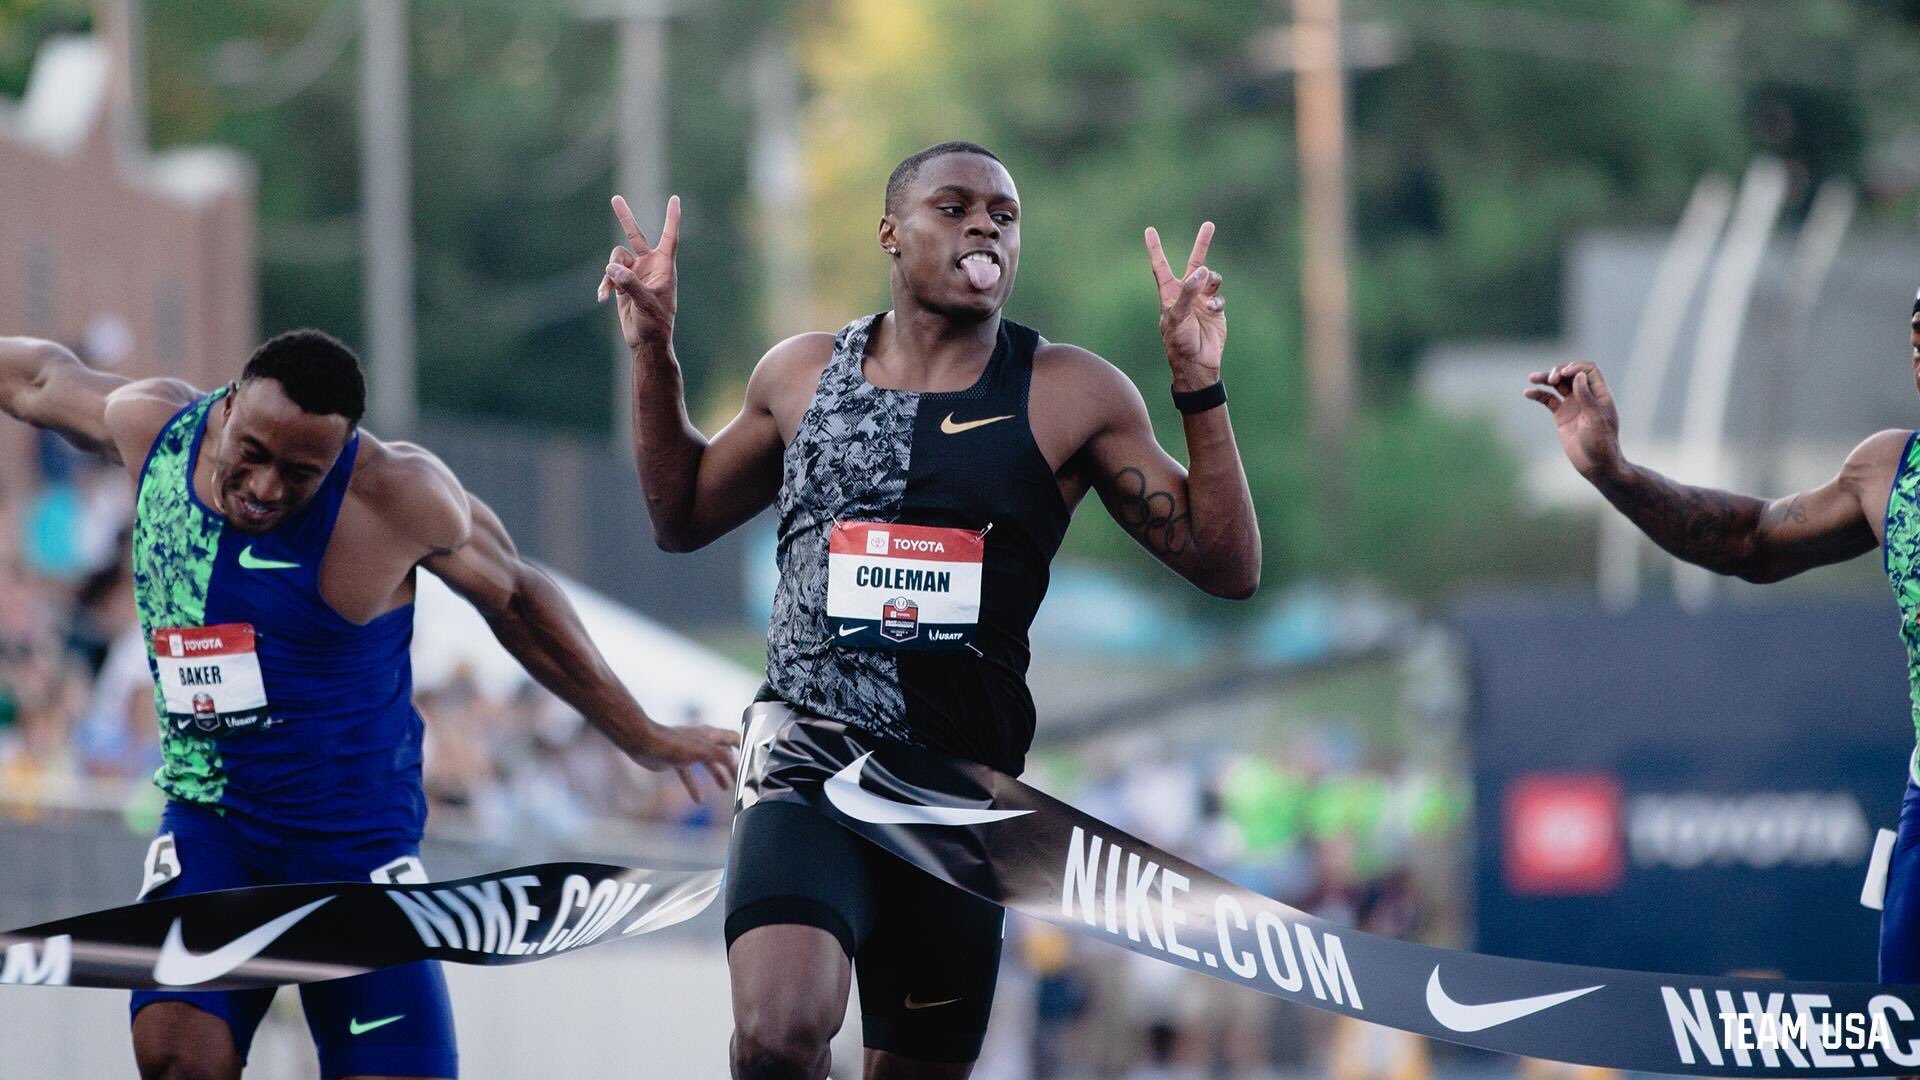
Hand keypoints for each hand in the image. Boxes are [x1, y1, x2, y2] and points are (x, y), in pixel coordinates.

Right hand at [598, 195, 680, 349]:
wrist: (646, 341)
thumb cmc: (656, 323)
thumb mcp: (645, 303)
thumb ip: (629, 284)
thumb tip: (611, 267)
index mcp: (663, 267)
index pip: (669, 237)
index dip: (672, 218)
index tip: (675, 199)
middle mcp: (649, 266)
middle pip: (635, 236)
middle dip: (625, 218)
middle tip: (615, 199)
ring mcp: (635, 274)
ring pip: (616, 259)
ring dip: (611, 274)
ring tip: (611, 291)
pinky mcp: (622, 283)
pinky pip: (609, 275)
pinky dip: (605, 285)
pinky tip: (602, 298)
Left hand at [626, 719, 739, 801]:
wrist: (644, 744)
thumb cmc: (673, 744)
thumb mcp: (702, 750)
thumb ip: (721, 756)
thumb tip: (736, 763)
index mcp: (709, 734)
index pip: (732, 737)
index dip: (743, 746)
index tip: (753, 758)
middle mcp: (701, 741)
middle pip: (721, 753)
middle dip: (732, 766)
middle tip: (740, 780)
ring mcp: (688, 751)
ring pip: (707, 764)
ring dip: (717, 775)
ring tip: (725, 788)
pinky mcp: (676, 761)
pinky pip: (689, 775)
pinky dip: (695, 787)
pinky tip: (698, 800)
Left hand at [1145, 222, 1224, 389]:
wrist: (1197, 364)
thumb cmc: (1179, 342)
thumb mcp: (1179, 317)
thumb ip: (1188, 292)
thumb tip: (1202, 271)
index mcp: (1169, 294)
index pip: (1161, 267)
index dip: (1155, 249)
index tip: (1149, 230)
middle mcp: (1186, 294)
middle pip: (1194, 263)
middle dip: (1202, 244)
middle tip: (1209, 224)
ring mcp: (1201, 301)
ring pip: (1211, 279)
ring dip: (1212, 281)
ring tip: (1209, 290)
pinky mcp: (1215, 310)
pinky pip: (1219, 297)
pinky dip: (1218, 301)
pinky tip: (1213, 311)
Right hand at [1524, 361, 1623, 479]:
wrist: (1596, 465)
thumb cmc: (1602, 443)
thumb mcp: (1595, 419)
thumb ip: (1586, 396)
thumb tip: (1577, 375)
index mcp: (1599, 394)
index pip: (1588, 370)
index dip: (1575, 367)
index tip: (1565, 374)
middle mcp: (1586, 396)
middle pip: (1570, 374)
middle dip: (1558, 372)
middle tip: (1551, 379)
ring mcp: (1573, 405)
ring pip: (1557, 385)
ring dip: (1545, 379)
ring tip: (1532, 378)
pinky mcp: (1561, 415)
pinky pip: (1548, 400)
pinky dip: (1538, 394)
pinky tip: (1528, 392)